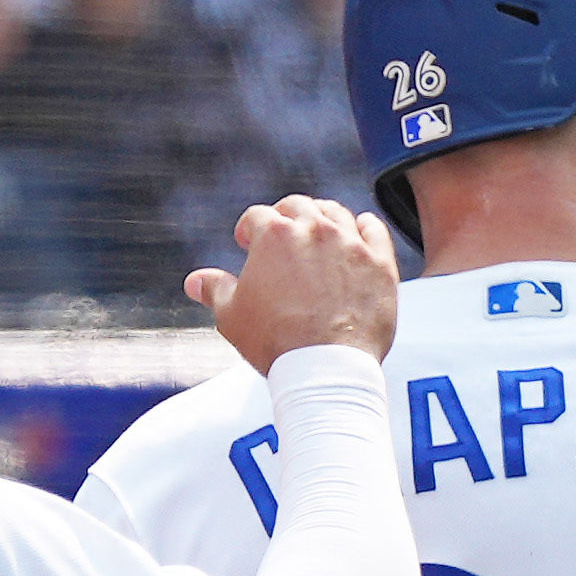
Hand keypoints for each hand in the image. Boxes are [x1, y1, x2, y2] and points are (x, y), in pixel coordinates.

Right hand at [196, 194, 398, 366]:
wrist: (325, 368)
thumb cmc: (275, 343)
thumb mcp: (233, 316)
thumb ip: (215, 290)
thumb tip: (195, 282)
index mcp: (274, 235)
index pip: (257, 217)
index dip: (249, 230)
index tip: (248, 243)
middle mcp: (314, 229)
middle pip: (298, 206)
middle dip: (286, 217)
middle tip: (283, 234)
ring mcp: (350, 244)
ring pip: (336, 213)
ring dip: (323, 218)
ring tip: (318, 234)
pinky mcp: (379, 263)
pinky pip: (374, 229)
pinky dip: (364, 228)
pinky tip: (358, 236)